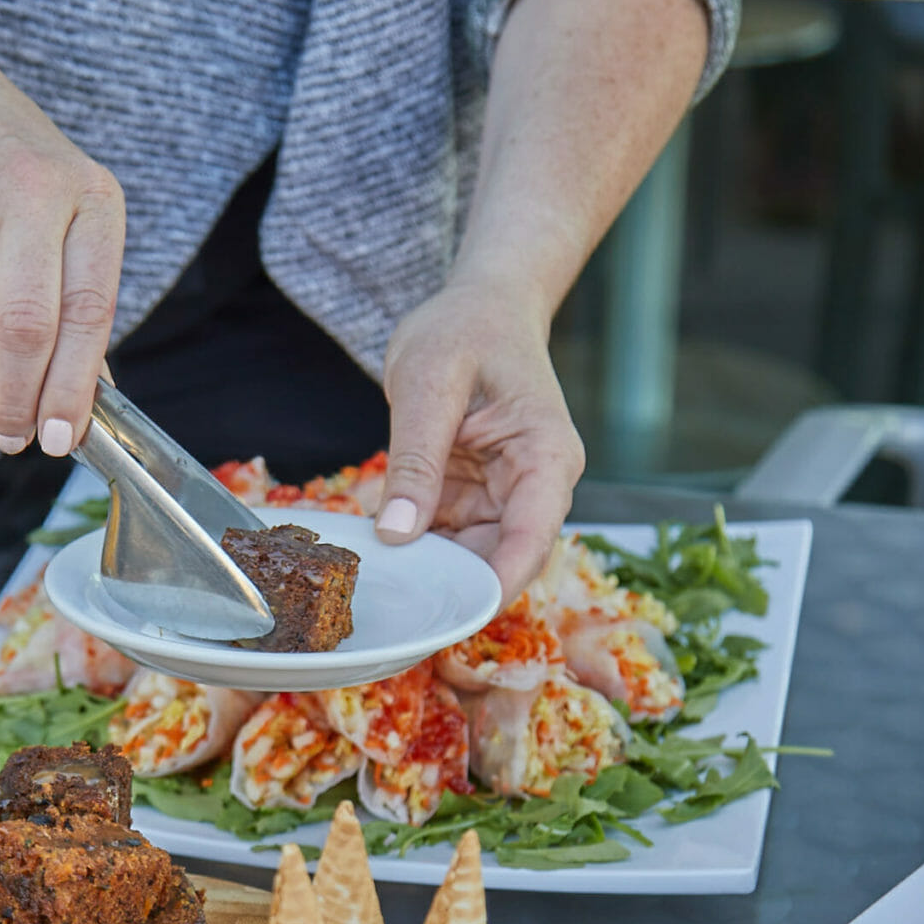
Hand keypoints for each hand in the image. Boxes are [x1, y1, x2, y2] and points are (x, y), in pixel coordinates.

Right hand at [0, 58, 124, 458]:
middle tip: (6, 437)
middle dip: (12, 400)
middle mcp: (33, 187)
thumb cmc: (5, 167)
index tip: (58, 440)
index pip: (89, 312)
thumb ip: (75, 297)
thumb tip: (86, 400)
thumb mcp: (64, 213)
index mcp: (90, 199)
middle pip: (25, 326)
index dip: (73, 388)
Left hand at [373, 276, 584, 602]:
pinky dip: (416, 547)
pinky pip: (448, 536)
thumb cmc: (466, 328)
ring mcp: (504, 493)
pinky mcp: (473, 494)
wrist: (480, 304)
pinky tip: (378, 557)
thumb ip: (414, 459)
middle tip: (394, 612)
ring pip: (470, 556)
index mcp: (545, 458)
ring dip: (430, 571)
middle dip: (452, 587)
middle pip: (500, 560)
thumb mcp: (428, 385)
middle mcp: (534, 485)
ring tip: (378, 586)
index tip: (450, 620)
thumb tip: (397, 533)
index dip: (493, 588)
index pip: (530, 541)